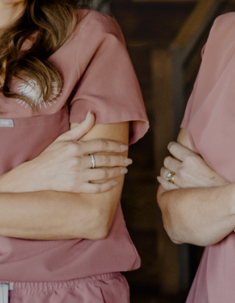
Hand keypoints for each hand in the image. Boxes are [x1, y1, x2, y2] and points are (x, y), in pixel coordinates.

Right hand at [3, 112, 129, 192]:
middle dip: (120, 160)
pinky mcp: (76, 187)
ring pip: (104, 173)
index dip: (116, 146)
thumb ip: (81, 128)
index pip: (102, 145)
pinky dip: (107, 186)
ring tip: (124, 171)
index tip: (125, 147)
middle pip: (105, 159)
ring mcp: (77, 175)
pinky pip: (97, 188)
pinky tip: (114, 183)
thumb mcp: (63, 139)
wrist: (37, 174)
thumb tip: (93, 114)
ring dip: (117, 172)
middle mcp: (77, 160)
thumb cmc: (51, 155)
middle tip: (129, 161)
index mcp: (75, 147)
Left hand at [158, 139, 225, 190]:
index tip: (175, 148)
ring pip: (164, 171)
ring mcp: (179, 182)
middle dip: (171, 160)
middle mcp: (183, 169)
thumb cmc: (222, 178)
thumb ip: (199, 154)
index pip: (172, 147)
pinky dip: (163, 180)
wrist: (225, 197)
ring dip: (167, 170)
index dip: (173, 147)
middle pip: (167, 160)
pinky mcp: (178, 192)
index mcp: (191, 159)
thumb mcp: (213, 161)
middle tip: (176, 161)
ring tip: (172, 170)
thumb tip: (192, 148)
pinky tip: (165, 178)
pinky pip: (164, 183)